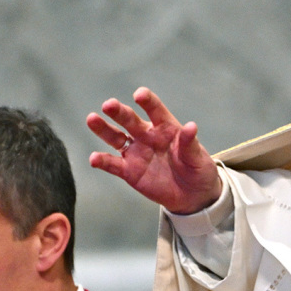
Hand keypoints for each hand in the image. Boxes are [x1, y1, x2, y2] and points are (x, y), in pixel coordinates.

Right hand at [87, 87, 222, 214]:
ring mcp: (136, 153)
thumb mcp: (198, 158)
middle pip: (131, 121)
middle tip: (109, 104)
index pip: (156, 111)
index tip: (140, 94)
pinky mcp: (129, 171)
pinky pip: (113, 164)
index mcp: (167, 128)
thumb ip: (190, 144)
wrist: (192, 195)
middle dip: (120, 112)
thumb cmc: (198, 170)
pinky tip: (94, 158)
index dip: (148, 102)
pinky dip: (102, 161)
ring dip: (104, 129)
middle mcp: (148, 136)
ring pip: (116, 138)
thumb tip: (191, 126)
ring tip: (92, 119)